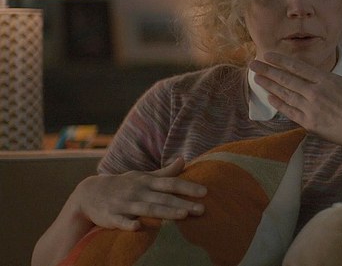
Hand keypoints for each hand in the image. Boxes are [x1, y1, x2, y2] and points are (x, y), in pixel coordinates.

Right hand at [72, 157, 206, 230]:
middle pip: (163, 198)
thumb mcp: (143, 176)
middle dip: (183, 203)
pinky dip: (128, 224)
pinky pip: (121, 221)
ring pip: (147, 209)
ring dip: (165, 212)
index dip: (188, 187)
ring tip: (183, 215)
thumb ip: (165, 172)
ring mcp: (125, 204)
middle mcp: (138, 191)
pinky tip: (138, 227)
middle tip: (202, 209)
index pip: (171, 183)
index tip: (205, 192)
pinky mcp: (112, 217)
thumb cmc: (124, 185)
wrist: (89, 193)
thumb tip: (184, 160)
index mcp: (147, 182)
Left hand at [249, 39, 341, 147]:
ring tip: (257, 78)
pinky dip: (279, 104)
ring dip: (269, 85)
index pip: (298, 67)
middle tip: (253, 64)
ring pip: (285, 94)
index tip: (268, 55)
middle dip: (268, 70)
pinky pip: (290, 112)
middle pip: (287, 79)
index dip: (281, 60)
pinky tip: (270, 98)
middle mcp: (316, 92)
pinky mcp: (310, 123)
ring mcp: (311, 108)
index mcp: (327, 80)